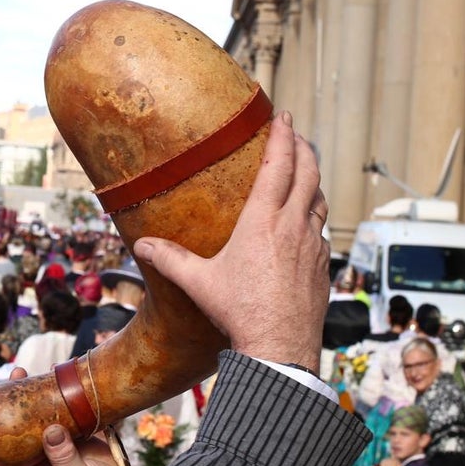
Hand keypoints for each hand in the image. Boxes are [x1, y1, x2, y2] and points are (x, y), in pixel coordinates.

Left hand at [0, 369, 133, 465]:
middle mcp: (30, 461)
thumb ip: (64, 460)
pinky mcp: (65, 432)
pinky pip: (50, 410)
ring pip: (22, 419)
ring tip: (16, 373)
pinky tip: (45, 374)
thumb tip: (50, 430)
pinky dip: (45, 393)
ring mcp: (46, 444)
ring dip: (16, 397)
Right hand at [133, 112, 328, 369]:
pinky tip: (305, 223)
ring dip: (313, 180)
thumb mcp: (199, 283)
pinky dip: (315, 215)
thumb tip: (142, 245)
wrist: (280, 348)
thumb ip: (170, 260)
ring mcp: (313, 246)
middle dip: (304, 148)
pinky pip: (321, 230)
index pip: (279, 165)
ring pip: (319, 201)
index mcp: (264, 221)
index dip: (282, 136)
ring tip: (304, 174)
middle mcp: (294, 227)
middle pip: (309, 174)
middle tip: (296, 135)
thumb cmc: (240, 312)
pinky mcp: (322, 266)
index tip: (283, 117)